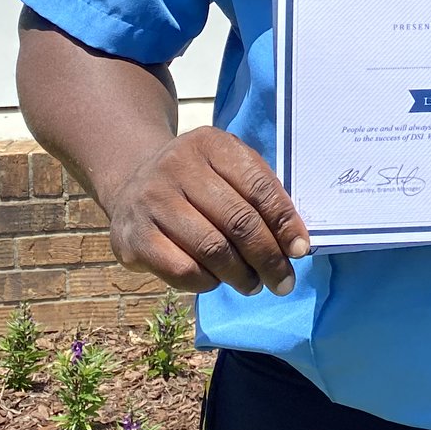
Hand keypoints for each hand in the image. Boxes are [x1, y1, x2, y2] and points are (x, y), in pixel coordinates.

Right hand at [102, 126, 312, 296]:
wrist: (130, 186)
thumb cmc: (196, 181)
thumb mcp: (227, 168)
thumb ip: (260, 194)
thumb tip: (294, 243)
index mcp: (210, 144)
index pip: (258, 187)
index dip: (284, 222)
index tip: (299, 250)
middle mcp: (177, 167)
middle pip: (238, 221)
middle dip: (268, 258)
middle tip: (283, 281)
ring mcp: (152, 201)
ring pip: (212, 249)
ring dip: (241, 275)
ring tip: (254, 284)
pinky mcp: (134, 237)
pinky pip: (182, 269)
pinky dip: (208, 282)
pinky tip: (216, 280)